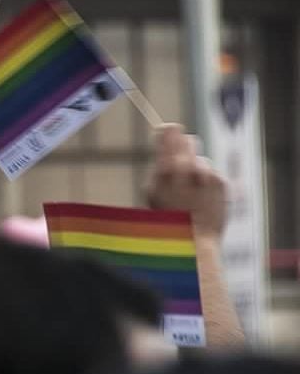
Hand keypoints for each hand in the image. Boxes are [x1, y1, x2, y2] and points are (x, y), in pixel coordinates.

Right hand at [145, 124, 226, 240]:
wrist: (193, 241)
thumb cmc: (168, 220)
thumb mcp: (152, 192)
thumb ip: (159, 166)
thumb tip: (165, 140)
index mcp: (164, 168)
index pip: (169, 132)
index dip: (168, 132)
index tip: (167, 131)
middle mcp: (186, 167)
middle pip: (187, 139)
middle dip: (182, 148)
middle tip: (180, 161)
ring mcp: (205, 174)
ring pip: (200, 159)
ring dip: (195, 169)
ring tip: (191, 191)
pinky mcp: (220, 182)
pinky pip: (212, 173)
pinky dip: (208, 183)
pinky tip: (203, 198)